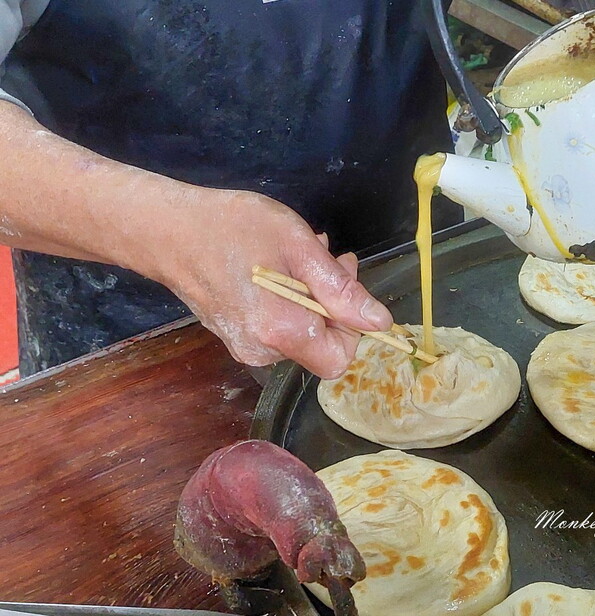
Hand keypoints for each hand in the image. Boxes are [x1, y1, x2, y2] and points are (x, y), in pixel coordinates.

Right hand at [167, 189, 392, 377]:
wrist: (167, 230)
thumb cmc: (233, 228)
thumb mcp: (298, 246)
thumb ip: (340, 289)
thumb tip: (380, 323)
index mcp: (280, 332)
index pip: (338, 360)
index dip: (351, 328)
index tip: (342, 285)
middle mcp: (262, 351)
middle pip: (320, 344)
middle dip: (332, 302)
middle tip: (327, 256)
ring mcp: (244, 347)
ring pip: (301, 333)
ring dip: (312, 296)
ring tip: (297, 256)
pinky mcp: (234, 337)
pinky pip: (277, 328)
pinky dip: (289, 301)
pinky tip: (279, 267)